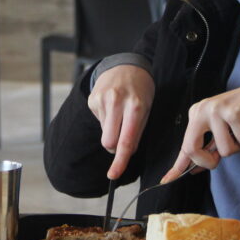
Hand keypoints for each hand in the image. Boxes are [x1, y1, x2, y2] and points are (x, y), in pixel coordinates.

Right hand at [87, 65, 154, 179]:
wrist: (126, 65)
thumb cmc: (140, 89)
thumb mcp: (147, 107)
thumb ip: (137, 131)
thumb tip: (126, 152)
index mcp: (134, 106)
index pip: (126, 141)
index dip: (120, 161)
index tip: (114, 175)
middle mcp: (116, 102)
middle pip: (109, 142)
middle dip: (115, 147)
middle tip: (123, 139)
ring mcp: (102, 100)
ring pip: (104, 134)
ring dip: (112, 132)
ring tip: (119, 115)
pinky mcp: (92, 99)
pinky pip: (99, 122)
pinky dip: (106, 120)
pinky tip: (112, 107)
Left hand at [160, 84, 239, 182]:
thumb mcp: (219, 131)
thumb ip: (207, 149)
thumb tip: (194, 169)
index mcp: (196, 115)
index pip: (185, 145)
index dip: (177, 166)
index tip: (167, 181)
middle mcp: (202, 111)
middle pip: (192, 149)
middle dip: (207, 162)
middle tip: (218, 160)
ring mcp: (216, 111)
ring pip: (224, 150)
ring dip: (239, 146)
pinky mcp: (233, 113)